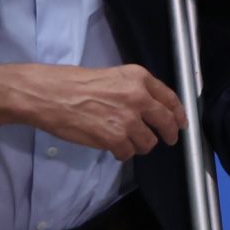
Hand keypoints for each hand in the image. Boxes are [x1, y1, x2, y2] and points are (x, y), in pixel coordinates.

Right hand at [0, 62, 181, 158]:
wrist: (47, 95)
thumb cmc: (72, 83)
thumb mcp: (112, 76)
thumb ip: (134, 90)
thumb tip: (151, 108)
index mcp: (139, 78)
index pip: (170, 99)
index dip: (179, 113)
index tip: (181, 123)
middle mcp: (138, 97)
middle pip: (166, 122)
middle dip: (169, 134)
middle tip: (168, 140)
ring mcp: (128, 119)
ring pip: (148, 142)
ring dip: (140, 145)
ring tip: (126, 141)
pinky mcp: (114, 138)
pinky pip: (128, 152)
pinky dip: (122, 153)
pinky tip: (114, 148)